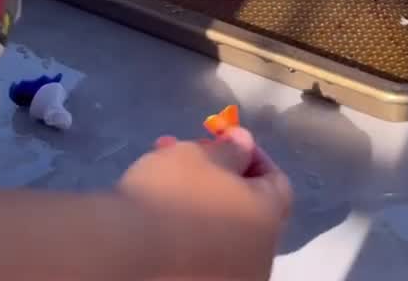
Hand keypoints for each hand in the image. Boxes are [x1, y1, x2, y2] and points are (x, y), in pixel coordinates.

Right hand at [120, 128, 291, 279]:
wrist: (130, 248)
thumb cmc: (175, 193)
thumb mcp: (203, 154)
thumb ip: (232, 148)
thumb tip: (245, 143)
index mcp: (267, 221)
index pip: (277, 182)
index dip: (253, 155)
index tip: (225, 140)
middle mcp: (260, 257)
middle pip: (249, 206)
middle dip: (221, 174)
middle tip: (190, 152)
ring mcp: (233, 277)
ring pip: (225, 227)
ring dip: (204, 197)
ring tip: (167, 173)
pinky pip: (207, 250)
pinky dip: (193, 226)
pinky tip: (164, 211)